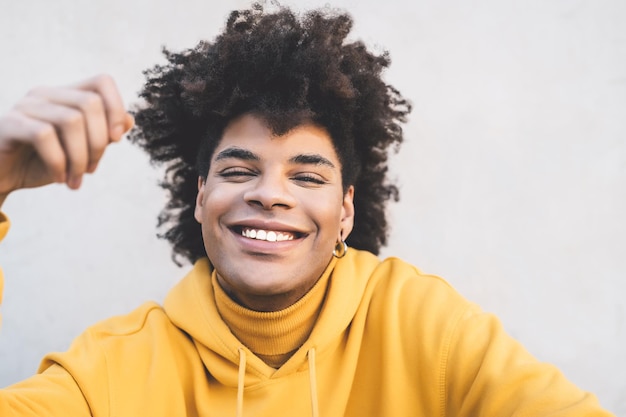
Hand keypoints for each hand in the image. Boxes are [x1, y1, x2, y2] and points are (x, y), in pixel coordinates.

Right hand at [0, 75, 133, 205]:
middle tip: (91, 170)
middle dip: (98, 143)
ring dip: (80, 158)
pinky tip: (59, 178)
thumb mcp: (80, 152)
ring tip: (75, 179)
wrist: (2, 179)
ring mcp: (26, 106)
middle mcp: (46, 95)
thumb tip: (130, 119)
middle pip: (90, 103)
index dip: (116, 108)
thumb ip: (103, 135)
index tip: (116, 139)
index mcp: (66, 96)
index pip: (102, 82)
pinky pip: (44, 135)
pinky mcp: (9, 124)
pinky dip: (58, 162)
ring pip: (71, 120)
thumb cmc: (42, 163)